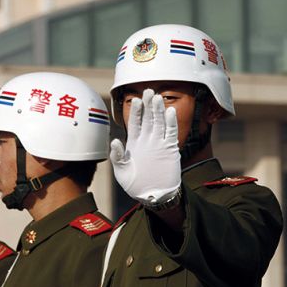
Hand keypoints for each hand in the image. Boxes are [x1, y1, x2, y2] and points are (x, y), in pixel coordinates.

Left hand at [110, 89, 180, 203]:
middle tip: (148, 91)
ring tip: (157, 98)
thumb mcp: (121, 171)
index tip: (135, 100)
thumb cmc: (134, 184)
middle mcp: (147, 141)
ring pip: (159, 123)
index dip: (136, 112)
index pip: (135, 123)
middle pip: (148, 119)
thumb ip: (118, 157)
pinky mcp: (170, 149)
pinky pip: (171, 133)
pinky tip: (170, 112)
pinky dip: (171, 123)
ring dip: (158, 110)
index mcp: (134, 143)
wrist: (152, 195)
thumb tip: (114, 142)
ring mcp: (159, 144)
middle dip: (147, 105)